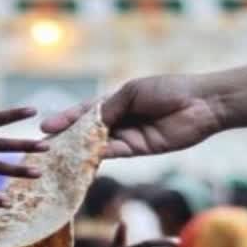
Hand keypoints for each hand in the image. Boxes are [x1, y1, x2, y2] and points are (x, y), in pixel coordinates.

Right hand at [41, 75, 221, 157]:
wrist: (201, 103)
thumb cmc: (168, 89)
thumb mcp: (133, 93)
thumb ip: (110, 108)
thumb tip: (89, 124)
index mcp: (117, 101)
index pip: (85, 112)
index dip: (66, 119)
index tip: (45, 126)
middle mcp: (120, 119)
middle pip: (88, 131)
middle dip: (68, 138)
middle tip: (45, 146)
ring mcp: (129, 135)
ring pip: (99, 144)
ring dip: (80, 150)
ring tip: (59, 156)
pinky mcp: (139, 149)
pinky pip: (115, 152)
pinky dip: (100, 155)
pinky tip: (84, 157)